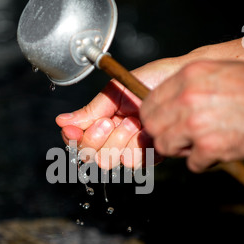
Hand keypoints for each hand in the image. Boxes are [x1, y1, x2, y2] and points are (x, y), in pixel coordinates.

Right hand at [56, 57, 180, 168]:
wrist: (182, 80)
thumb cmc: (151, 80)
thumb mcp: (115, 91)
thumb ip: (91, 110)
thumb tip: (61, 121)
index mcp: (103, 120)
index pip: (78, 139)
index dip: (73, 138)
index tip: (73, 129)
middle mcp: (115, 137)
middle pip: (91, 156)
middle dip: (98, 139)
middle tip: (111, 121)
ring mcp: (133, 147)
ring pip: (112, 161)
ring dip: (121, 140)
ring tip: (135, 122)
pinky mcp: (152, 154)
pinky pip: (137, 163)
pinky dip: (140, 147)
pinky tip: (148, 131)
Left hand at [140, 60, 243, 171]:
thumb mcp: (218, 73)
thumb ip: (189, 86)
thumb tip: (164, 104)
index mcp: (189, 75)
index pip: (149, 103)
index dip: (155, 117)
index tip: (164, 123)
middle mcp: (189, 97)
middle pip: (153, 127)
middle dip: (166, 135)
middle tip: (184, 136)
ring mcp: (196, 122)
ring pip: (166, 146)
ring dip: (183, 150)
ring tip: (204, 141)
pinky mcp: (209, 146)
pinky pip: (192, 164)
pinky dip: (206, 162)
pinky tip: (221, 148)